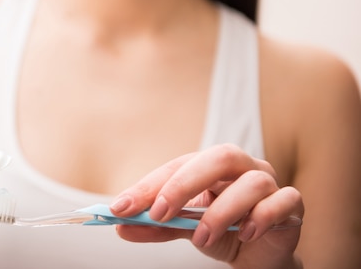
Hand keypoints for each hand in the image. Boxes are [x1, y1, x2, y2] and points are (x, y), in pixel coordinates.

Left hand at [110, 144, 303, 267]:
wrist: (258, 258)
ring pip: (253, 181)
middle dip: (184, 184)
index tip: (122, 207)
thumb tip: (122, 225)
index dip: (149, 186)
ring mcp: (270, 183)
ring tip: (202, 239)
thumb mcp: (183, 229)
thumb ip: (156, 226)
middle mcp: (242, 167)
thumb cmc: (221, 233)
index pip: (178, 165)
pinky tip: (246, 234)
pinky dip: (262, 217)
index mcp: (211, 166)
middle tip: (160, 214)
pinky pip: (283, 201)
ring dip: (222, 212)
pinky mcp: (292, 206)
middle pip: (219, 157)